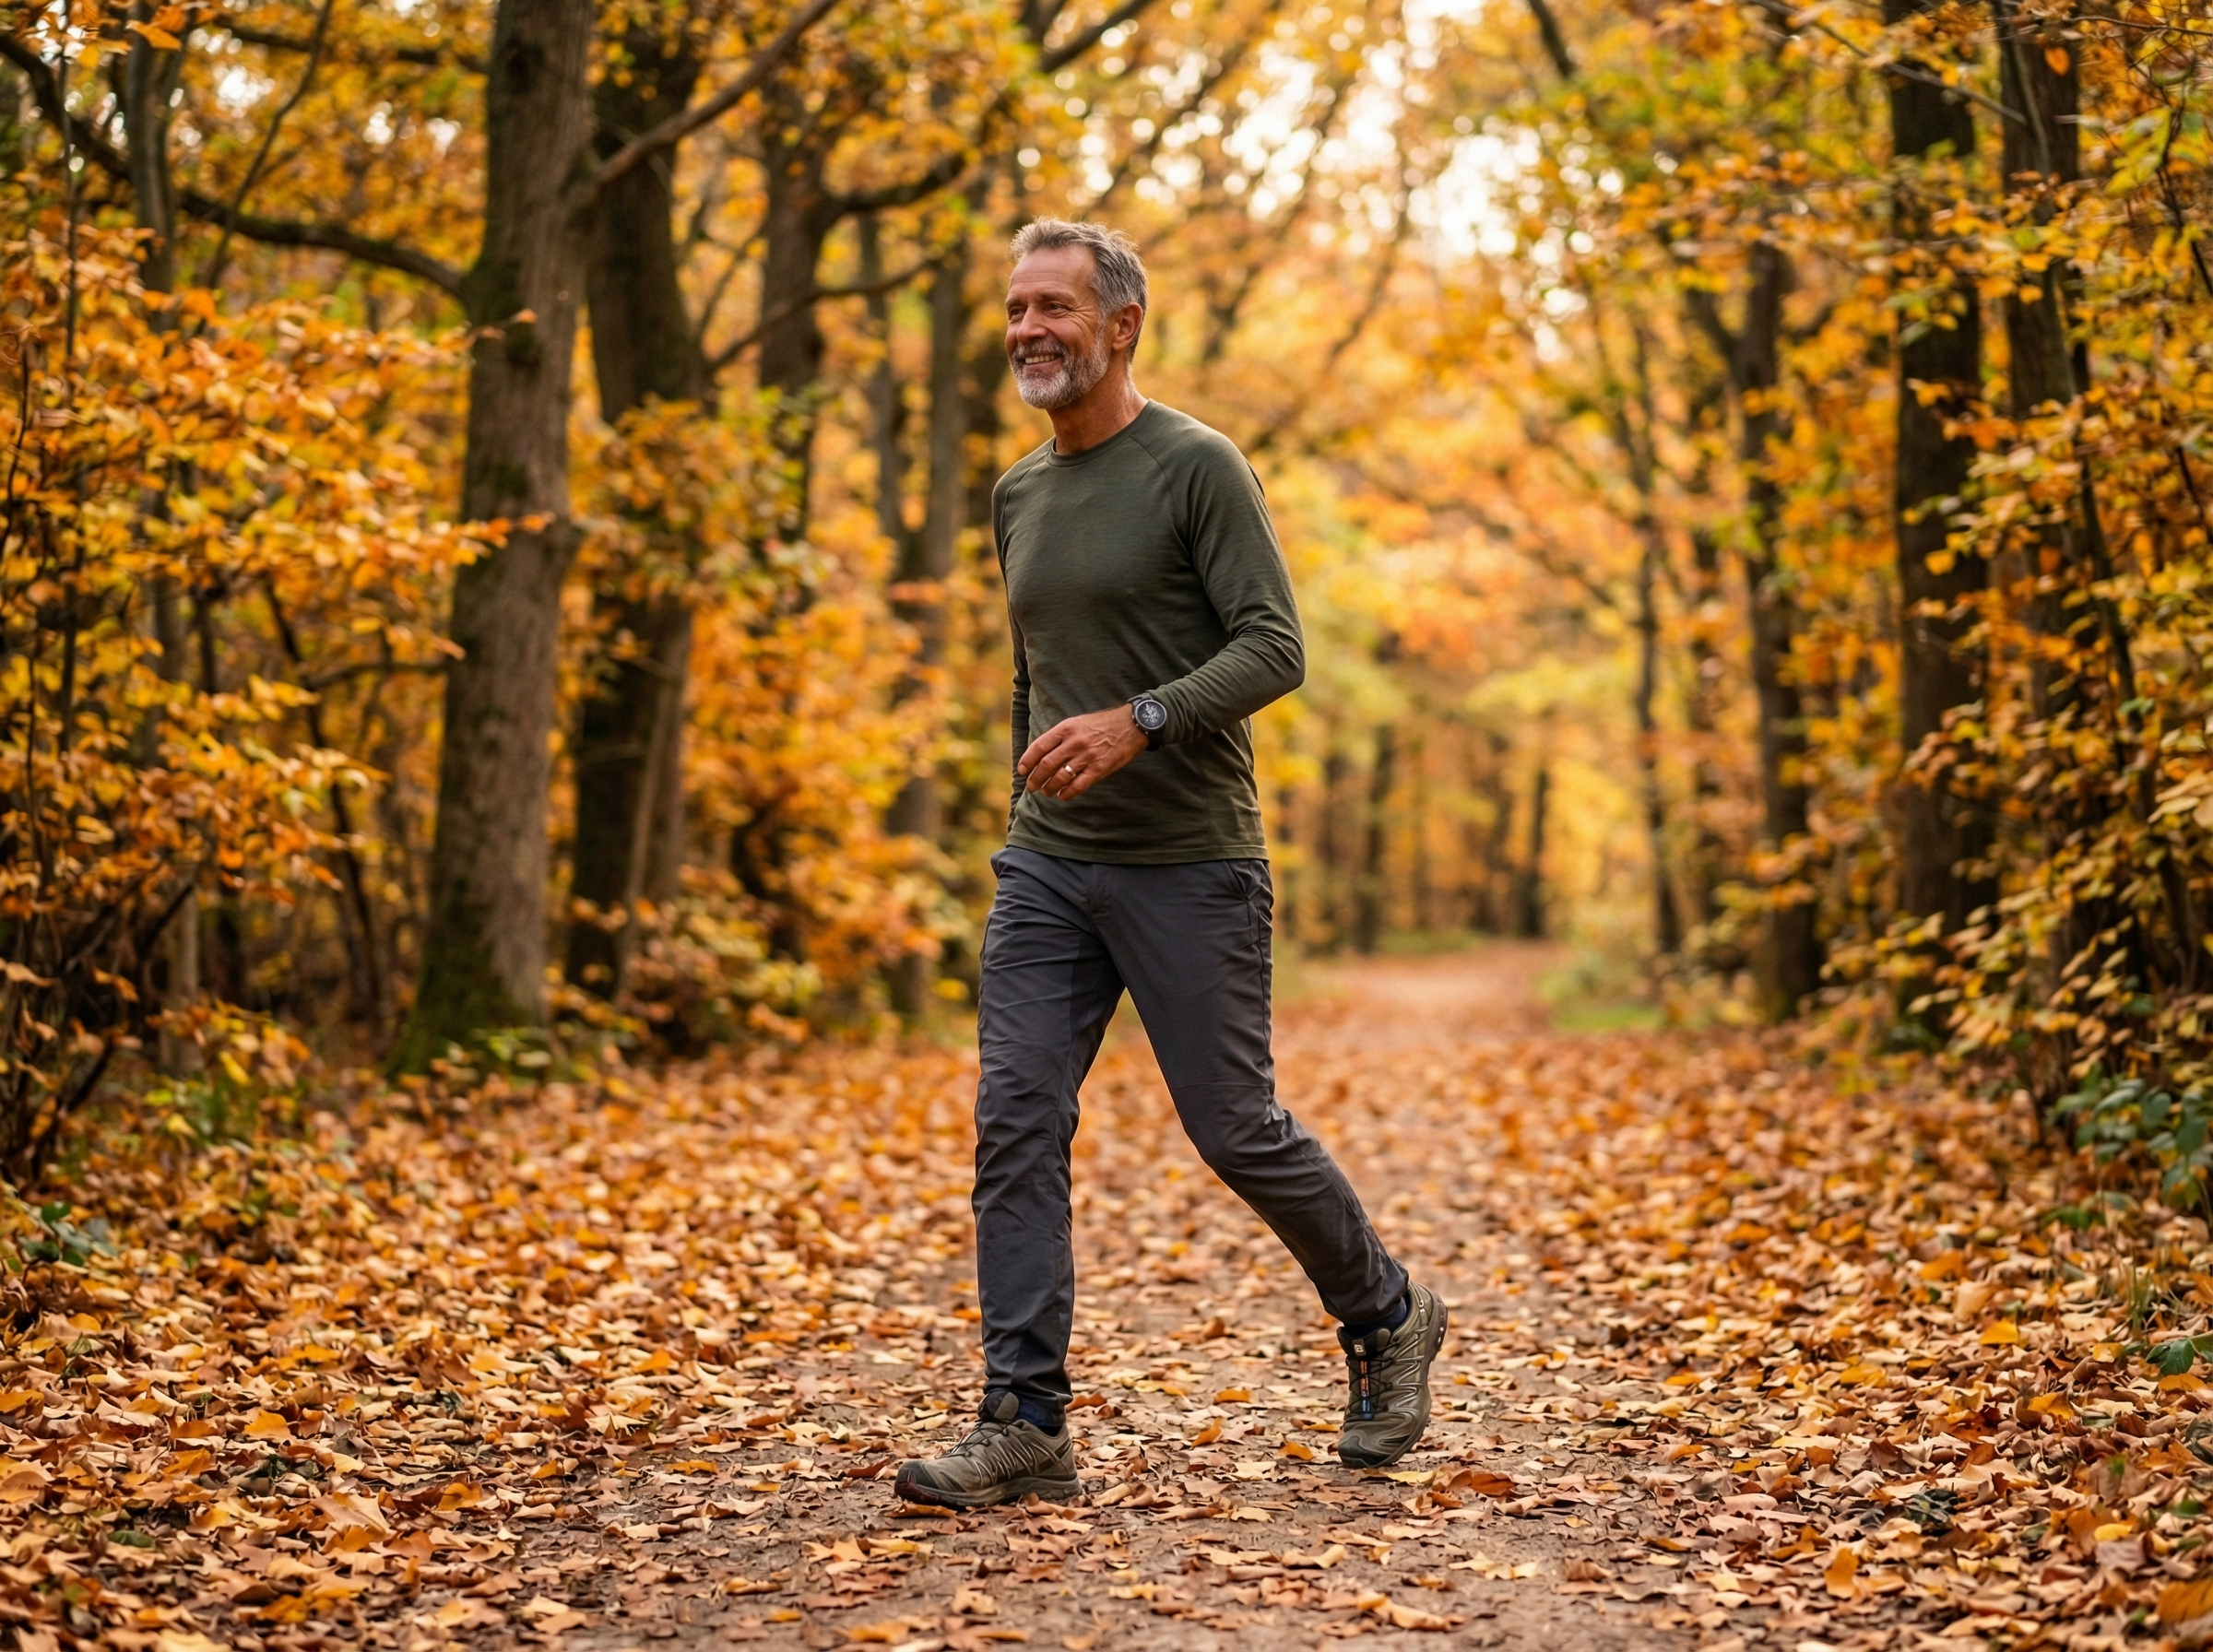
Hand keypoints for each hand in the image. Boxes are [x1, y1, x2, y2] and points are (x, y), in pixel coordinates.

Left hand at [1018, 705, 1149, 799]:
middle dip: (1036, 779)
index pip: (1040, 746)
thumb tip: (1040, 754)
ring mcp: (1087, 756)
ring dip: (1049, 788)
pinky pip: (1078, 785)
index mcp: (1066, 729)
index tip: (1022, 771)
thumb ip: (1060, 737)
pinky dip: (1067, 793)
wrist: (1131, 725)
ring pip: (1060, 777)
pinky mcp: (1100, 768)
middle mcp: (1075, 742)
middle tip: (1032, 787)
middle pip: (1047, 765)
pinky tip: (1062, 796)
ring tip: (1046, 792)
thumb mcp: (1077, 722)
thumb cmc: (1101, 724)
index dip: (1027, 760)